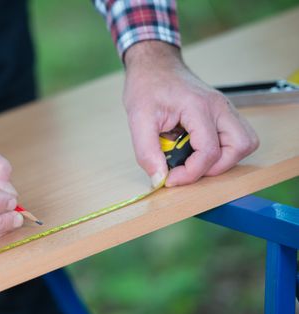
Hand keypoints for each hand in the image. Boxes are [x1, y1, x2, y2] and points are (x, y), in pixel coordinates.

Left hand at [123, 41, 258, 186]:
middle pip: (240, 146)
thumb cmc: (147, 86)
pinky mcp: (222, 112)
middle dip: (215, 167)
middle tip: (188, 169)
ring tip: (194, 160)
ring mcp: (224, 108)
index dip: (191, 173)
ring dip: (224, 159)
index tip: (170, 178)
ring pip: (244, 142)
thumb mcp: (138, 119)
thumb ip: (147, 152)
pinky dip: (222, 149)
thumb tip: (159, 179)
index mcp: (198, 106)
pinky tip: (196, 148)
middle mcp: (219, 106)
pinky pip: (235, 136)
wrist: (154, 64)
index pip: (209, 151)